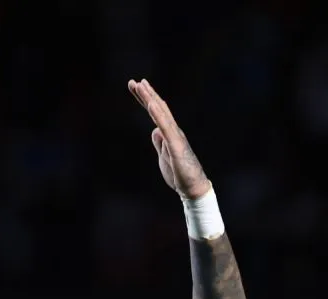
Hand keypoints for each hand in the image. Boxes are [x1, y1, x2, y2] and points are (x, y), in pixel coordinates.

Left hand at [128, 79, 210, 199]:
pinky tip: (151, 104)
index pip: (156, 113)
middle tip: (134, 81)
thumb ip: (159, 141)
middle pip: (158, 109)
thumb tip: (154, 129)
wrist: (193, 188)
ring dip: (151, 99)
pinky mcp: (176, 146)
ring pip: (162, 114)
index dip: (146, 99)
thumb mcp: (164, 155)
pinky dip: (159, 115)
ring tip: (141, 86)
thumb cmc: (179, 173)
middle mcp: (173, 131)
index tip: (136, 87)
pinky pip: (166, 127)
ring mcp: (175, 137)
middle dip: (146, 94)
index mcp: (169, 133)